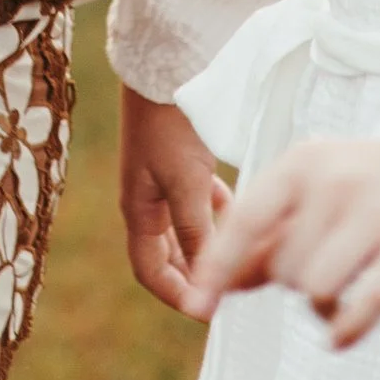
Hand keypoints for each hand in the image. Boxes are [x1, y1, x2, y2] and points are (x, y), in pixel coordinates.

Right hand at [118, 85, 229, 314]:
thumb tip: (207, 284)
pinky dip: (218, 214)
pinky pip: (199, 202)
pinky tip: (240, 209)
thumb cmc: (171, 126)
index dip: (178, 296)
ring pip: (186, 230)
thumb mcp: (187, 184)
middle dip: (196, 275)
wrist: (166, 68)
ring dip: (209, 245)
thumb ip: (197, 234)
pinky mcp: (180, 162)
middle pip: (168, 255)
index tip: (210, 312)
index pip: (150, 272)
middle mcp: (147, 200)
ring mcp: (163, 181)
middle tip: (232, 290)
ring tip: (241, 255)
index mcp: (138, 210)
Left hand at [188, 131, 379, 348]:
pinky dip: (347, 328)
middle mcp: (337, 181)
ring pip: (317, 287)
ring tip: (340, 299)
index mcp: (303, 164)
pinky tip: (341, 337)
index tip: (195, 309)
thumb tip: (217, 282)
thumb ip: (271, 237)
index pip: (243, 222)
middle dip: (296, 286)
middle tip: (327, 277)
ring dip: (322, 308)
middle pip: (284, 267)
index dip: (215, 269)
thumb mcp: (320, 199)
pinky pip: (366, 301)